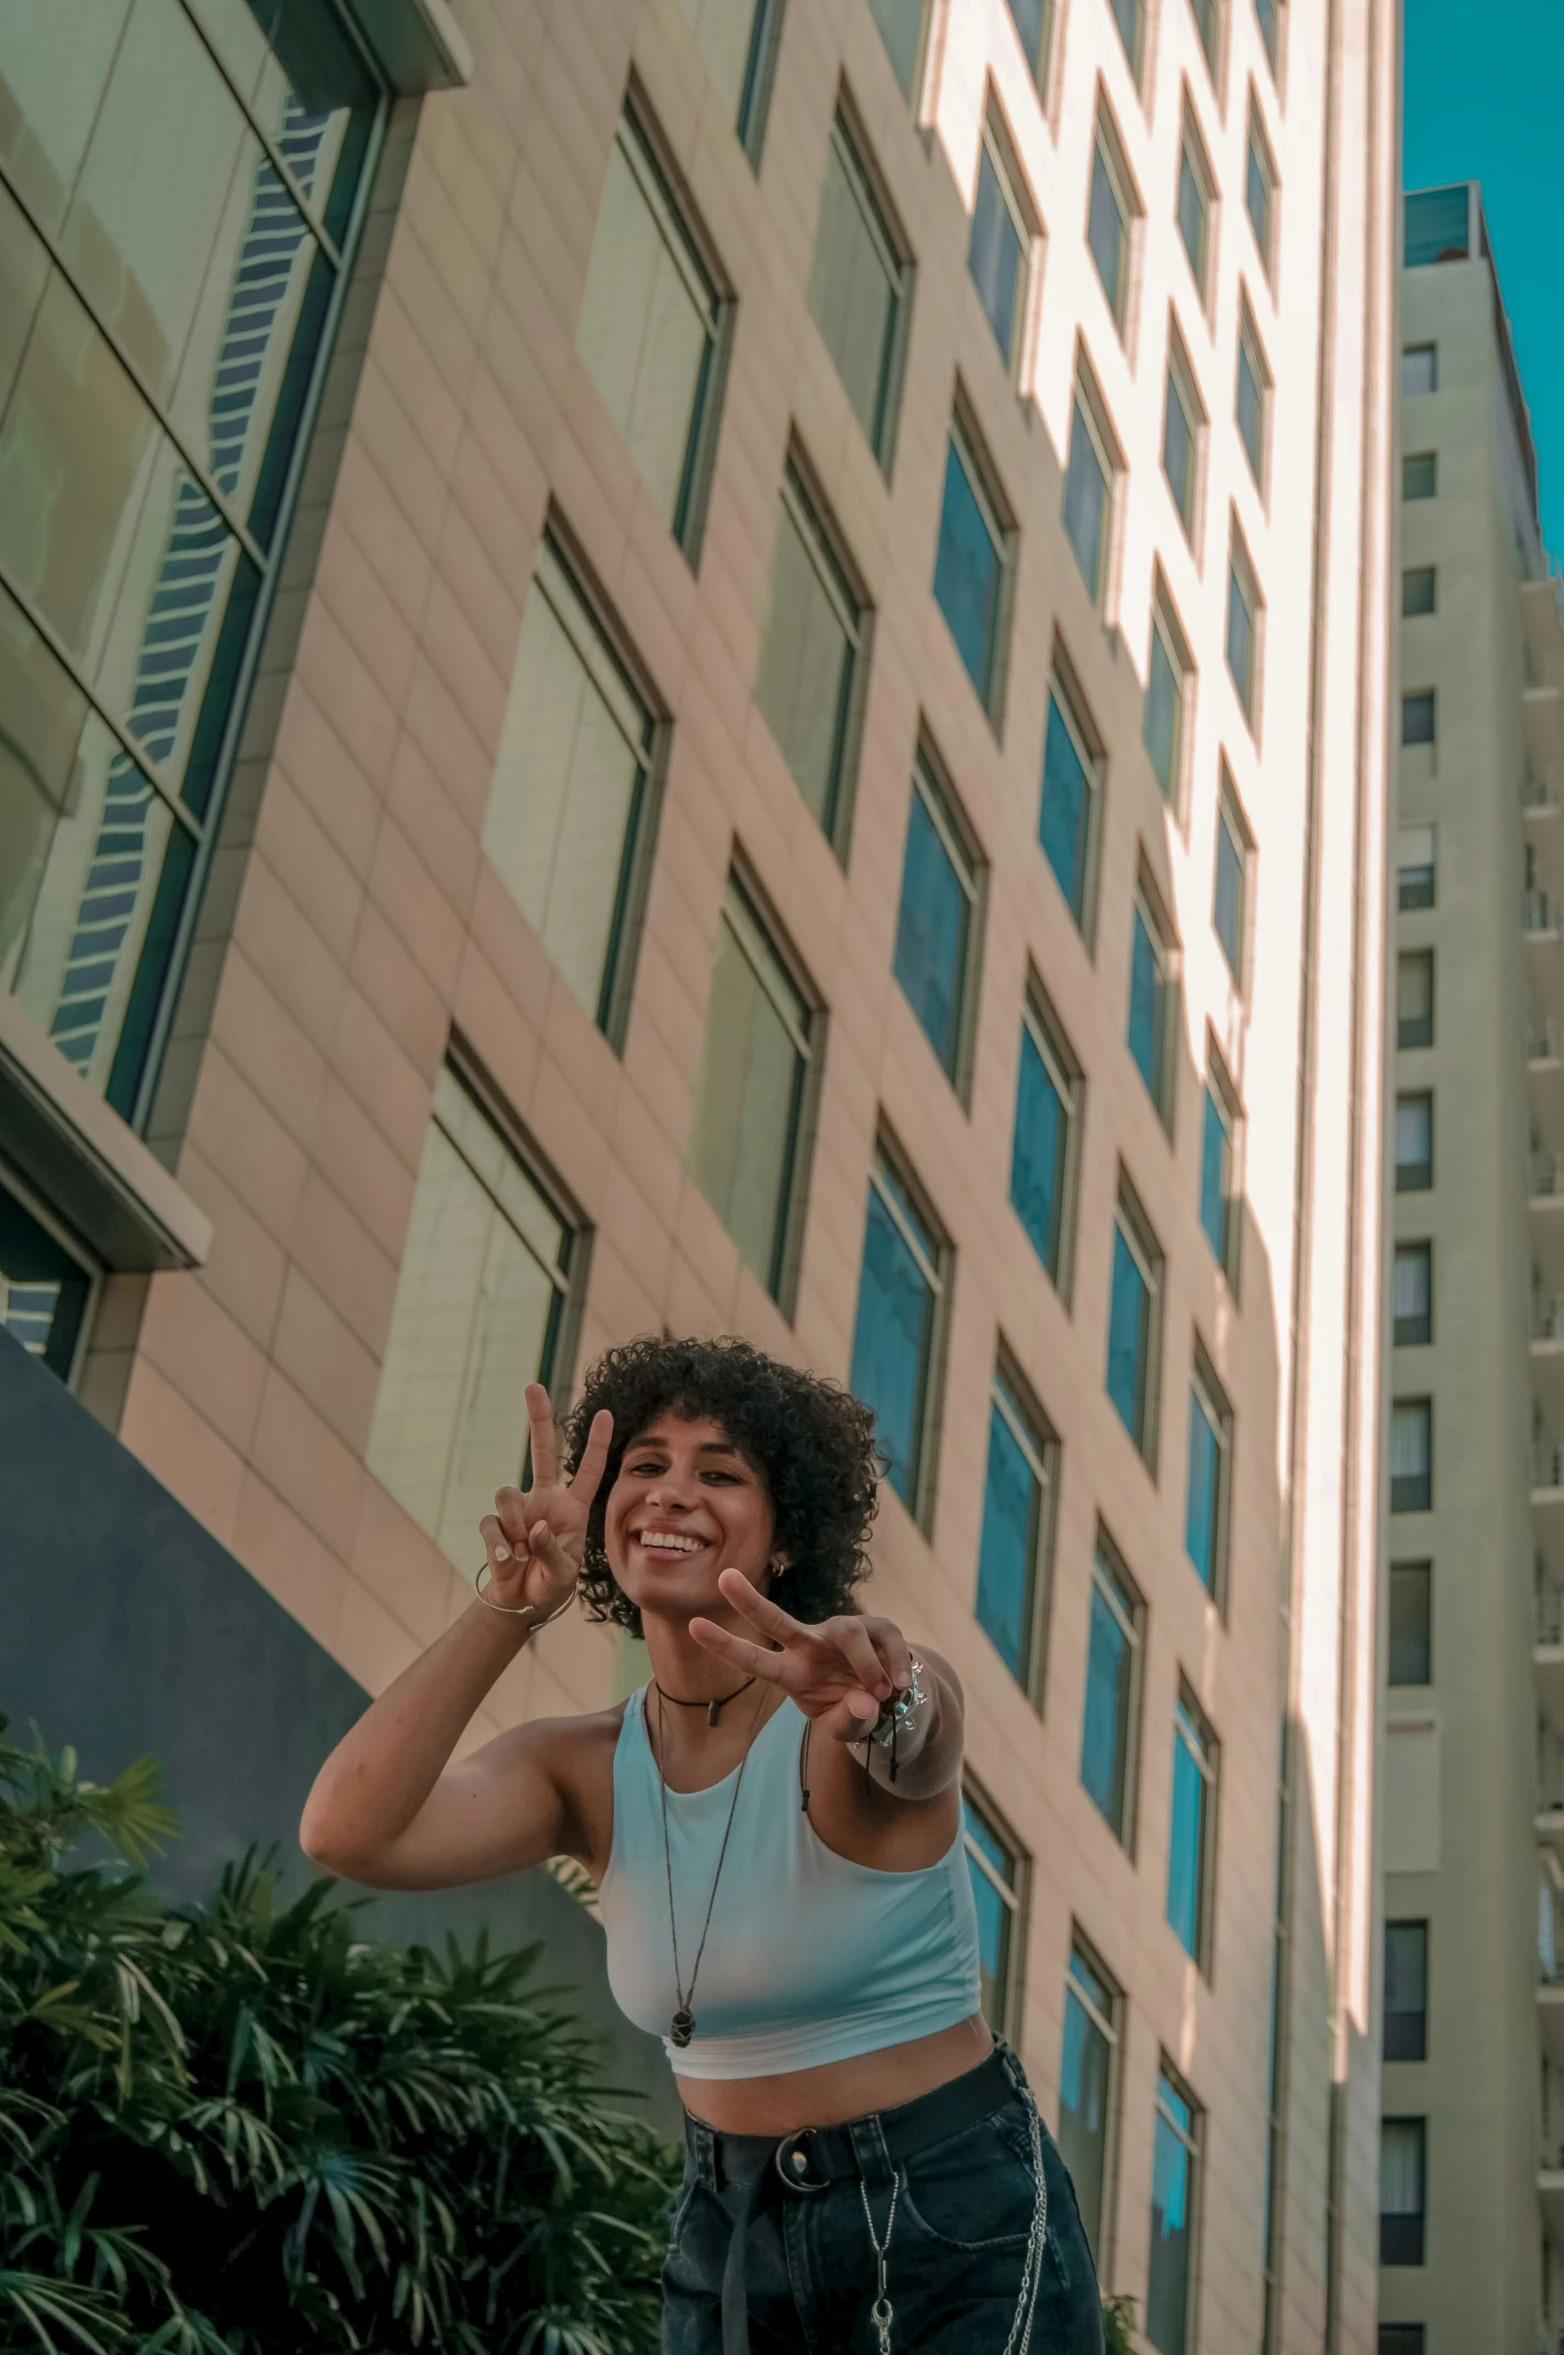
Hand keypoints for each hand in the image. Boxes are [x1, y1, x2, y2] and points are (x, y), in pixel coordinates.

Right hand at [477, 1385, 611, 1617]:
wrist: (521, 1603)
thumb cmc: (552, 1584)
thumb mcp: (563, 1574)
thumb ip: (553, 1552)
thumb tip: (535, 1529)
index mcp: (572, 1508)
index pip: (589, 1470)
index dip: (597, 1443)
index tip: (607, 1413)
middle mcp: (544, 1500)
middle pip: (541, 1451)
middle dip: (537, 1418)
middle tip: (534, 1386)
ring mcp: (519, 1510)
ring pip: (506, 1494)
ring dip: (515, 1524)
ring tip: (523, 1552)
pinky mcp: (495, 1525)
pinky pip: (491, 1524)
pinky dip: (499, 1545)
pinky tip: (507, 1560)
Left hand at [689, 1570, 914, 1746]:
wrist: (887, 1700)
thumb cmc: (850, 1711)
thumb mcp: (844, 1728)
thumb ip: (848, 1722)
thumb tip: (863, 1702)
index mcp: (792, 1673)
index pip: (755, 1660)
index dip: (726, 1645)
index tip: (693, 1626)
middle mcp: (810, 1645)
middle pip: (776, 1620)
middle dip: (749, 1602)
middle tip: (723, 1578)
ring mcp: (842, 1633)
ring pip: (849, 1634)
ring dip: (867, 1666)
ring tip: (882, 1694)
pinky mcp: (876, 1628)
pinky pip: (887, 1639)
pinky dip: (897, 1663)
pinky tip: (901, 1684)